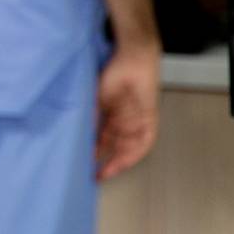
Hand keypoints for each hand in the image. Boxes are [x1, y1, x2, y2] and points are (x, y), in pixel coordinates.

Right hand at [95, 39, 160, 181]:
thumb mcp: (96, 98)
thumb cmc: (113, 73)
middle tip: (97, 174)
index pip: (102, 142)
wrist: (133, 59)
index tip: (88, 168)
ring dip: (119, 157)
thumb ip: (91, 117)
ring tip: (108, 167)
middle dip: (108, 163)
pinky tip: (127, 157)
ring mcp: (136, 122)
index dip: (96, 155)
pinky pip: (145, 141)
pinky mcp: (149, 120)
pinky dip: (136, 150)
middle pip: (116, 148)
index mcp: (109, 117)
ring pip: (129, 146)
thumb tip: (83, 136)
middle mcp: (123, 122)